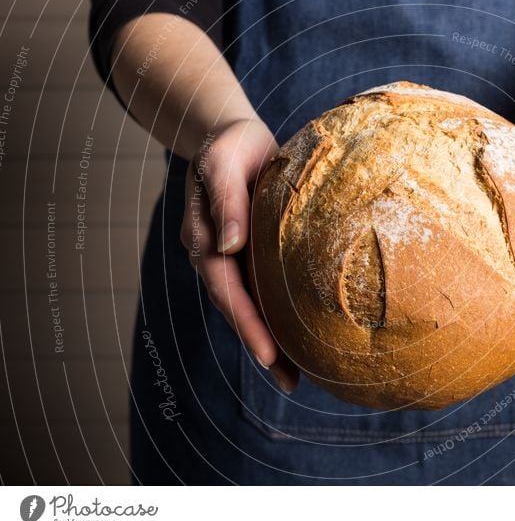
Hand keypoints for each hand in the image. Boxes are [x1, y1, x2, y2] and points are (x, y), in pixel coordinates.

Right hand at [179, 118, 298, 392]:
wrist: (235, 138)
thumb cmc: (230, 147)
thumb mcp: (223, 163)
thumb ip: (225, 201)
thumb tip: (230, 246)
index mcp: (205, 241)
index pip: (228, 291)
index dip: (248, 324)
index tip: (269, 356)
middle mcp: (219, 257)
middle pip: (240, 310)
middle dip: (263, 346)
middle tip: (291, 382)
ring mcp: (236, 259)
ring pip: (253, 306)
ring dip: (273, 338)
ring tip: (299, 375)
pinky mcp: (255, 254)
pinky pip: (267, 289)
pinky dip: (281, 314)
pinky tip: (303, 333)